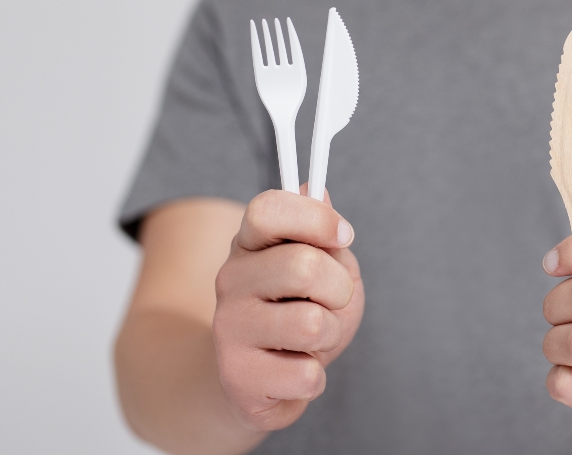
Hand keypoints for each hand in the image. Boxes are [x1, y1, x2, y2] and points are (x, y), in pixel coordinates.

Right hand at [212, 188, 363, 431]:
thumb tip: (319, 191)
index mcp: (250, 243)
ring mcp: (228, 327)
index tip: (344, 236)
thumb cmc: (301, 314)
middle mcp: (230, 279)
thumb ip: (323, 235)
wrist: (260, 381)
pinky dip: (315, 377)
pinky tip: (293, 370)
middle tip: (331, 302)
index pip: (268, 209)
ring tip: (311, 340)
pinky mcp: (237, 376)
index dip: (316, 219)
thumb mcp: (325, 268)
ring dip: (330, 335)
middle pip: (304, 266)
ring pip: (312, 324)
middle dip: (340, 289)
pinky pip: (307, 375)